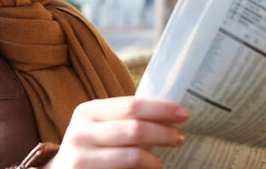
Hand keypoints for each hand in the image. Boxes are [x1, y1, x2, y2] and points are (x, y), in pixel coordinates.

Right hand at [44, 96, 189, 168]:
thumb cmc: (89, 147)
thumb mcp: (98, 127)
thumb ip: (124, 119)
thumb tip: (169, 114)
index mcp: (88, 112)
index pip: (132, 105)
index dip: (161, 109)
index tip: (183, 113)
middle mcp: (82, 132)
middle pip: (135, 129)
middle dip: (163, 133)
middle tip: (179, 137)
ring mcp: (81, 157)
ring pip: (133, 156)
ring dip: (155, 159)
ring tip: (164, 160)